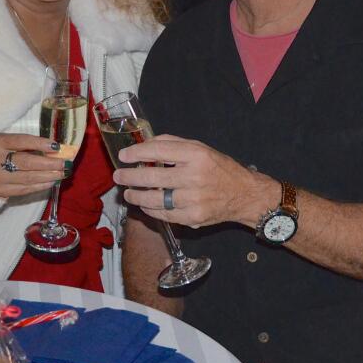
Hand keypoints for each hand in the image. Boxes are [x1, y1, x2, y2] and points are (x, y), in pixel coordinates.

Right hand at [0, 133, 66, 199]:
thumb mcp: (7, 144)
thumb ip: (27, 145)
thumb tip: (54, 150)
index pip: (22, 141)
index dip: (40, 143)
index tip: (56, 146)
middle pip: (27, 162)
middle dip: (49, 163)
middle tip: (64, 163)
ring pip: (28, 177)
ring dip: (49, 176)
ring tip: (62, 173)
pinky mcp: (1, 190)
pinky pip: (25, 188)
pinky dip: (41, 185)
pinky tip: (51, 182)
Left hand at [113, 135, 274, 228]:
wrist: (244, 195)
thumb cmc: (219, 169)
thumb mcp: (201, 149)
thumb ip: (174, 144)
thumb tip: (146, 144)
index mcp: (196, 155)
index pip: (159, 151)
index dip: (137, 153)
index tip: (123, 155)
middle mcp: (195, 176)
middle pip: (153, 176)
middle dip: (130, 176)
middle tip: (118, 176)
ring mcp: (194, 199)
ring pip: (155, 198)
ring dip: (136, 196)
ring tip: (127, 193)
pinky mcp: (194, 217)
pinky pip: (164, 214)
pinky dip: (150, 209)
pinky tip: (144, 204)